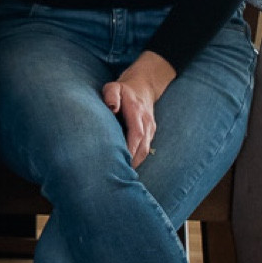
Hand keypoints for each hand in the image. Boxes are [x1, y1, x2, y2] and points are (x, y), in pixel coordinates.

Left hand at [102, 50, 175, 168]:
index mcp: (137, 111)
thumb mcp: (113, 87)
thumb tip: (112, 107)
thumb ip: (111, 95)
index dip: (131, 149)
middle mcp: (146, 121)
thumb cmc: (122, 89)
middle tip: (120, 176)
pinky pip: (146, 148)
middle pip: (142, 146)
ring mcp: (150, 128)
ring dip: (136, 163)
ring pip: (145, 150)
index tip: (122, 162)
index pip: (137, 133)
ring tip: (123, 177)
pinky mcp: (151, 132)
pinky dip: (138, 159)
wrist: (143, 86)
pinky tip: (128, 168)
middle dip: (133, 162)